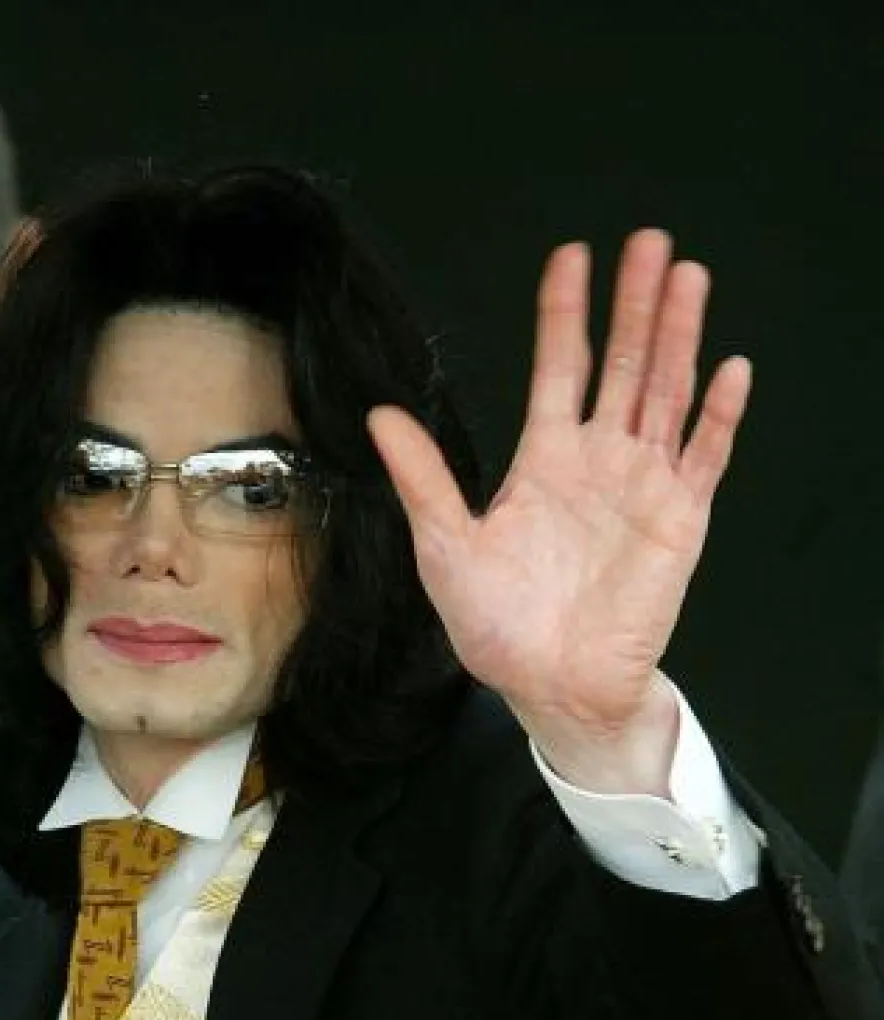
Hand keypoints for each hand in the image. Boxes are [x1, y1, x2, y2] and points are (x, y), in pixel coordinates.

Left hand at [368, 229, 751, 792]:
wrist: (552, 686)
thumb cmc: (499, 626)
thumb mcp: (445, 546)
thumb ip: (423, 477)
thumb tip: (381, 417)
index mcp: (543, 461)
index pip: (558, 369)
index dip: (564, 313)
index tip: (571, 258)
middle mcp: (597, 462)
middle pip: (622, 365)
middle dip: (635, 304)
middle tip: (649, 243)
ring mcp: (642, 486)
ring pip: (665, 393)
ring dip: (677, 336)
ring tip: (687, 277)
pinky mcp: (678, 520)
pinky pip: (704, 457)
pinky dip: (718, 415)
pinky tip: (728, 369)